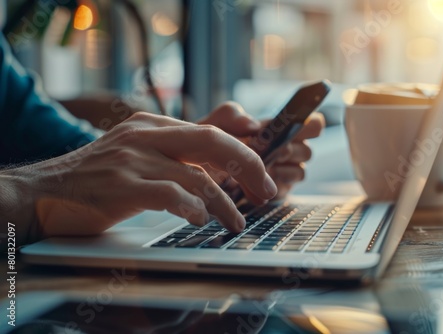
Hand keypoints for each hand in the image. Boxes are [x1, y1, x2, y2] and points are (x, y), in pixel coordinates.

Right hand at [2, 112, 277, 243]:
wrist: (43, 192)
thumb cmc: (98, 177)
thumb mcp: (139, 152)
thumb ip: (177, 150)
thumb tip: (221, 156)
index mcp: (153, 125)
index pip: (212, 130)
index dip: (245, 150)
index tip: (264, 172)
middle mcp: (146, 135)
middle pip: (213, 142)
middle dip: (249, 166)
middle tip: (267, 191)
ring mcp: (133, 159)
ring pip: (197, 176)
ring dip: (225, 204)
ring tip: (236, 222)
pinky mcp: (122, 186)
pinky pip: (170, 195)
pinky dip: (192, 209)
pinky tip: (198, 220)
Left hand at [199, 102, 324, 200]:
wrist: (198, 169)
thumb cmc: (210, 144)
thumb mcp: (216, 122)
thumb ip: (231, 115)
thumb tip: (253, 125)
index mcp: (279, 130)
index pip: (312, 125)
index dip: (311, 126)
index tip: (298, 127)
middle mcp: (286, 151)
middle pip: (306, 151)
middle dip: (290, 150)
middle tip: (273, 149)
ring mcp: (282, 173)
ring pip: (299, 172)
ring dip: (282, 169)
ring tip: (263, 166)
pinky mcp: (276, 194)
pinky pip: (284, 191)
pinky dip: (272, 187)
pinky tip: (256, 184)